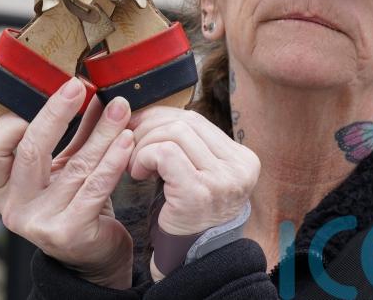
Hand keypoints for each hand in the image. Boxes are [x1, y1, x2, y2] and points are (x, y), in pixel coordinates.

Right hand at [0, 78, 135, 288]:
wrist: (96, 255)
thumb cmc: (78, 202)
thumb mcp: (66, 165)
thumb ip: (74, 131)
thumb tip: (88, 87)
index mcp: (3, 187)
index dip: (11, 122)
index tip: (42, 98)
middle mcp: (13, 207)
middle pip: (30, 150)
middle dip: (56, 113)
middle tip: (77, 86)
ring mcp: (39, 223)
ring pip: (74, 165)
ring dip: (101, 131)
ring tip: (119, 108)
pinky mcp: (70, 232)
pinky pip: (95, 187)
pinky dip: (113, 159)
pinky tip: (127, 139)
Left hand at [127, 106, 260, 235]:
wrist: (189, 260)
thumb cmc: (188, 215)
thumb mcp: (199, 173)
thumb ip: (188, 145)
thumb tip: (152, 112)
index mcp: (242, 159)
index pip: (197, 120)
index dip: (162, 117)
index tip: (139, 126)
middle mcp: (240, 167)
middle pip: (186, 121)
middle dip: (150, 127)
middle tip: (129, 142)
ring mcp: (223, 180)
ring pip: (175, 132)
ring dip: (144, 143)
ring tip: (135, 164)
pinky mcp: (199, 192)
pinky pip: (164, 152)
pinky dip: (144, 156)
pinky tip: (137, 173)